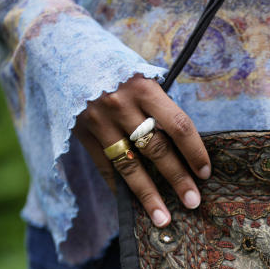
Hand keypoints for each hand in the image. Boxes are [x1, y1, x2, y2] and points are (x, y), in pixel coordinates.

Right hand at [74, 74, 210, 226]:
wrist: (63, 50)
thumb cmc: (113, 63)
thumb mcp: (139, 73)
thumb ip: (157, 104)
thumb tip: (180, 143)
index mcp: (144, 87)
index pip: (178, 125)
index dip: (195, 152)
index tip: (205, 173)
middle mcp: (121, 105)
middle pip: (157, 150)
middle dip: (178, 179)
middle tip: (194, 202)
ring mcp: (99, 120)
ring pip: (130, 166)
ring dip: (149, 195)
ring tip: (164, 218)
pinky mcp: (81, 132)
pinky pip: (105, 167)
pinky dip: (119, 187)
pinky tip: (131, 205)